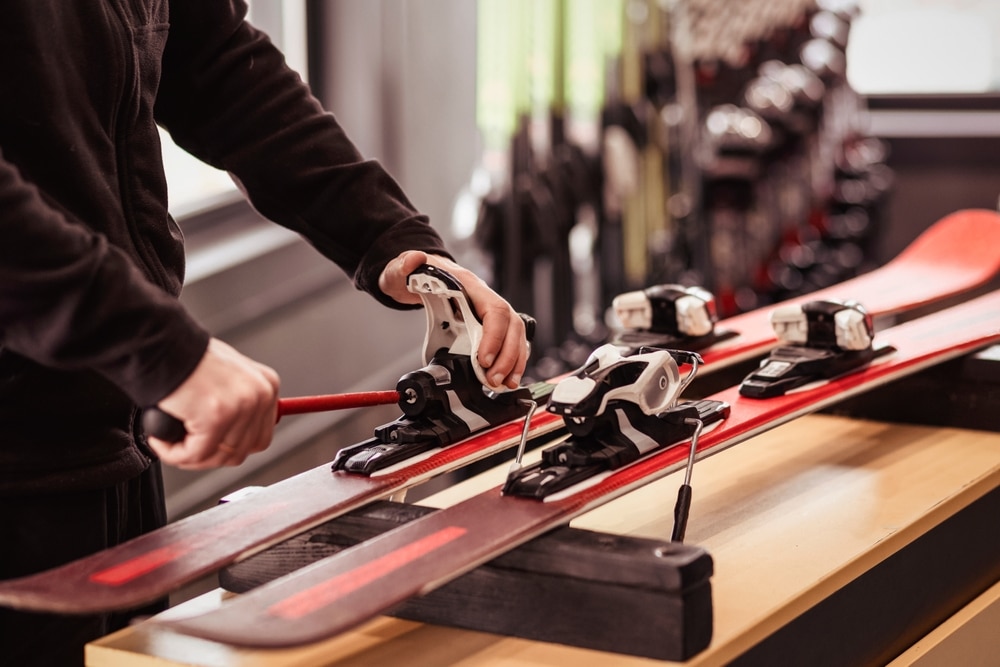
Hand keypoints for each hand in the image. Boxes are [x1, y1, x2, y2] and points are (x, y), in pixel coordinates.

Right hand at [146, 338, 279, 468]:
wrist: (159, 344)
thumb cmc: (185, 358)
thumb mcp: (228, 376)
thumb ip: (237, 402)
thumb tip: (237, 434)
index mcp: (267, 386)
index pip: (259, 438)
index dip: (229, 448)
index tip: (208, 445)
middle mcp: (260, 395)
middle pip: (240, 451)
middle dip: (208, 456)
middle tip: (185, 448)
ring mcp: (240, 406)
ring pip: (218, 457)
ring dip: (189, 456)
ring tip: (170, 440)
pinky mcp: (215, 417)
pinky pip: (194, 454)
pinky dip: (173, 453)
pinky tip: (161, 438)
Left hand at [380, 251, 528, 388]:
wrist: (418, 277)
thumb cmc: (415, 276)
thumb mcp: (401, 270)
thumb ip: (405, 265)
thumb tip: (415, 259)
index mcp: (468, 285)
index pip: (493, 309)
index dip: (493, 336)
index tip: (483, 359)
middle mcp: (483, 298)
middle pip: (510, 324)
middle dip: (507, 355)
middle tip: (494, 378)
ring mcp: (488, 311)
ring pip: (514, 334)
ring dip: (513, 360)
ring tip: (504, 383)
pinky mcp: (487, 325)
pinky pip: (508, 341)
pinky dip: (510, 360)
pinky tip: (506, 377)